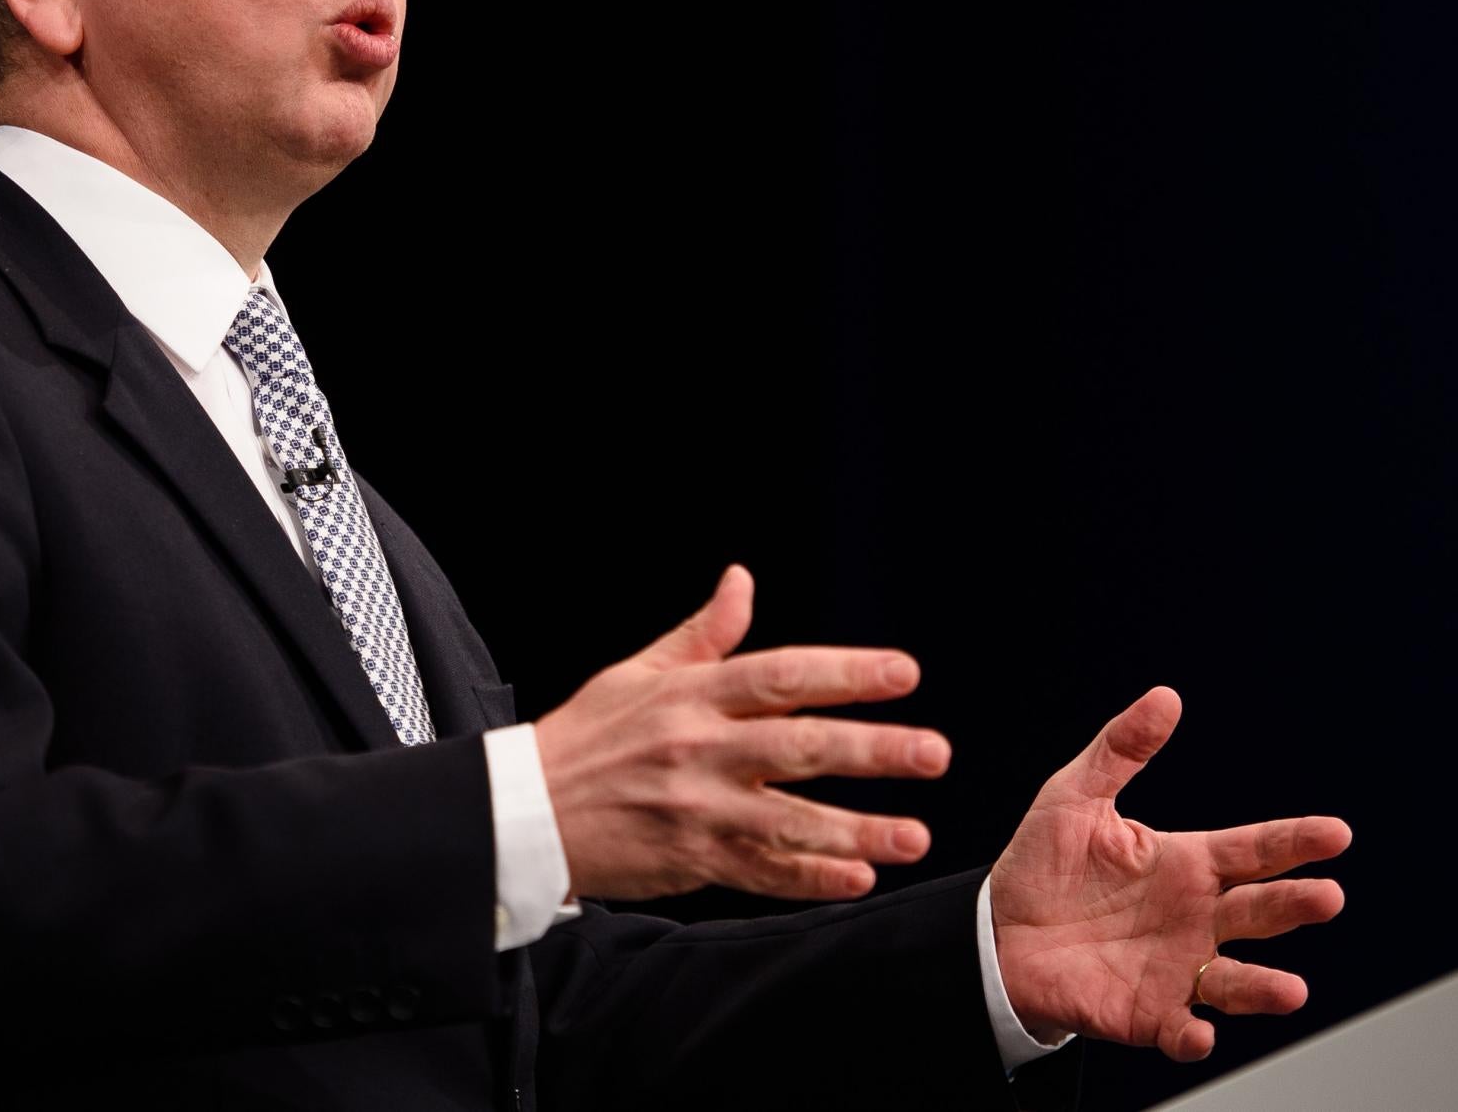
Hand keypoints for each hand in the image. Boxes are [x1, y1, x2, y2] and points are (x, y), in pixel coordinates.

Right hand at [531, 563, 950, 901]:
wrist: (522, 810)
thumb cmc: (586, 736)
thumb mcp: (639, 673)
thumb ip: (703, 634)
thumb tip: (742, 578)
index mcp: (690, 694)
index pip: (781, 675)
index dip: (845, 672)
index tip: (905, 672)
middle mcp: (697, 748)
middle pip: (798, 746)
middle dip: (872, 749)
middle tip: (935, 751)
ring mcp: (694, 808)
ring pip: (788, 819)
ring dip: (857, 829)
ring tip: (916, 835)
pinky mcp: (687, 859)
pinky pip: (759, 872)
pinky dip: (808, 877)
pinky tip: (857, 879)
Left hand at [990, 686, 1350, 1060]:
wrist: (997, 932)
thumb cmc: (1044, 865)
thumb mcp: (1076, 796)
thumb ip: (1121, 749)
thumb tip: (1166, 697)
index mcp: (1188, 865)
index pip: (1254, 851)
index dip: (1295, 842)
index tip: (1337, 833)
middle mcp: (1196, 919)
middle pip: (1260, 912)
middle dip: (1296, 906)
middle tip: (1326, 897)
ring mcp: (1178, 970)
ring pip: (1235, 982)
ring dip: (1264, 988)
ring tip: (1292, 989)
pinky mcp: (1148, 1014)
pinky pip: (1178, 1030)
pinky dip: (1191, 1036)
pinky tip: (1197, 1033)